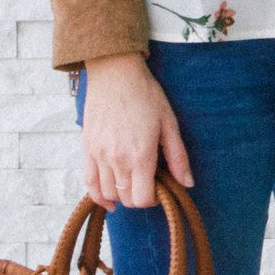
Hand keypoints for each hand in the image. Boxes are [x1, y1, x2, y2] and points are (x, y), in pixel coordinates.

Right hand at [78, 53, 195, 210]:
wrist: (115, 73)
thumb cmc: (145, 94)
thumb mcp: (169, 123)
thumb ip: (178, 157)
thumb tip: (187, 183)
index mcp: (140, 155)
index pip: (143, 199)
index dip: (154, 199)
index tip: (160, 187)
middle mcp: (117, 159)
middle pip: (127, 199)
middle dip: (140, 196)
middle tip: (149, 181)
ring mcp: (99, 155)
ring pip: (109, 193)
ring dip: (122, 195)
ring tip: (132, 182)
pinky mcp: (87, 149)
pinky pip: (89, 183)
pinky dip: (99, 196)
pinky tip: (110, 200)